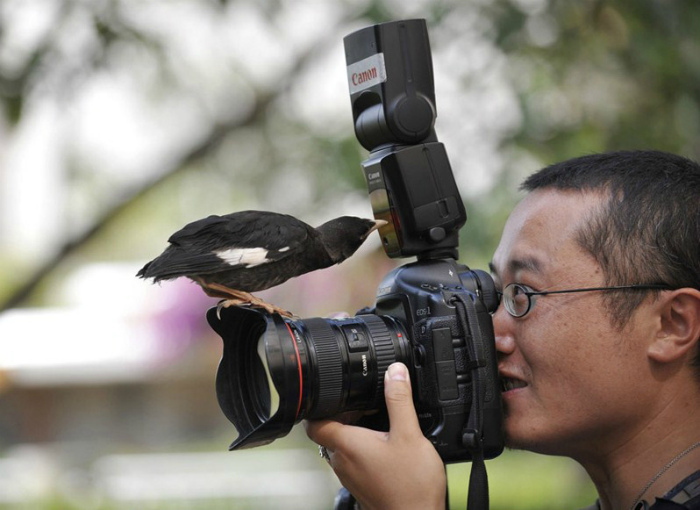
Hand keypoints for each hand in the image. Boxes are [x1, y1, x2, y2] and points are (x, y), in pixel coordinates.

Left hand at [304, 362, 445, 509]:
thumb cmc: (411, 486)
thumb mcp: (410, 434)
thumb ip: (400, 400)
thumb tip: (394, 372)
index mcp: (347, 445)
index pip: (314, 423)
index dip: (317, 406)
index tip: (331, 394)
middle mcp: (342, 461)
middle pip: (329, 431)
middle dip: (344, 413)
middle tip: (366, 403)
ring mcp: (350, 476)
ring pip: (342, 445)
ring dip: (355, 431)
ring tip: (379, 421)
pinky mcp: (361, 485)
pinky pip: (353, 459)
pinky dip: (363, 447)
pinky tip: (386, 444)